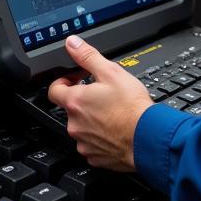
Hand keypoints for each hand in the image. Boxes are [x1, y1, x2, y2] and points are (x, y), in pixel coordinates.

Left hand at [47, 36, 152, 170]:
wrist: (146, 137)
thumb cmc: (131, 107)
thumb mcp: (111, 72)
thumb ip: (88, 56)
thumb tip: (72, 43)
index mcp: (75, 102)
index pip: (54, 89)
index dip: (63, 81)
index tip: (76, 79)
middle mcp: (74, 124)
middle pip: (70, 109)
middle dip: (83, 100)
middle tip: (102, 94)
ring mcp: (83, 142)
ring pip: (81, 127)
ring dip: (91, 119)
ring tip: (112, 111)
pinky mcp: (94, 156)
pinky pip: (91, 144)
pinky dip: (100, 136)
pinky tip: (114, 128)